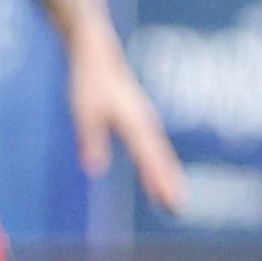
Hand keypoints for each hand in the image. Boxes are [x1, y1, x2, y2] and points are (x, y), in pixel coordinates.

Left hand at [67, 39, 188, 212]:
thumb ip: (90, 138)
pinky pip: (154, 147)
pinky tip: (161, 175)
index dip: (157, 180)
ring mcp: (144, 121)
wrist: (97, 52)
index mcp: (134, 122)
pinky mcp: (139, 121)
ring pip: (160, 153)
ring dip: (168, 175)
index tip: (168, 200)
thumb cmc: (89, 80)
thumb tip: (94, 168)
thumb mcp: (84, 111)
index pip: (149, 157)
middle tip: (177, 208)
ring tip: (175, 199)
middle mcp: (144, 123)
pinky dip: (160, 164)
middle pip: (160, 158)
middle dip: (168, 182)